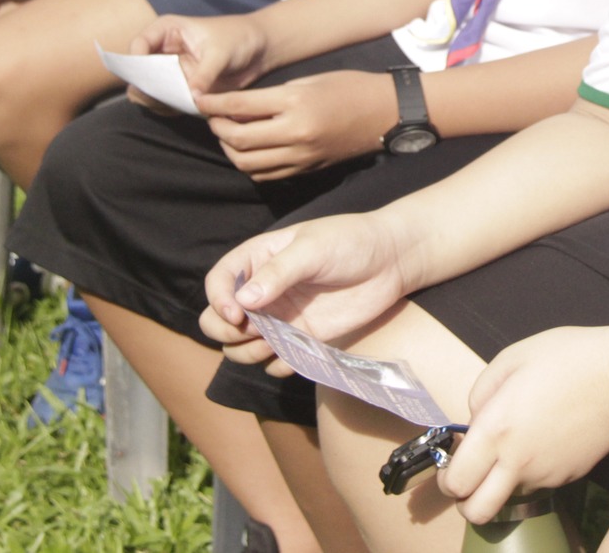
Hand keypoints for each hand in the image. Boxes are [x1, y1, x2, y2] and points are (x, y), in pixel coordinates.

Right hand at [134, 13, 275, 94]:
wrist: (258, 49)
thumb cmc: (239, 38)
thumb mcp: (222, 53)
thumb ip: (205, 74)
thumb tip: (192, 97)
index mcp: (167, 30)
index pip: (138, 46)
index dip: (137, 63)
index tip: (148, 80)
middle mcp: (162, 50)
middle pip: (138, 72)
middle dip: (146, 87)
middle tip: (164, 98)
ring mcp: (169, 71)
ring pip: (148, 91)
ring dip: (158, 101)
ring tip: (179, 104)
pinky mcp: (180, 88)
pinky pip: (164, 103)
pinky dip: (171, 108)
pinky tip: (188, 107)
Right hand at [199, 212, 413, 367]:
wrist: (390, 261)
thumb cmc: (350, 241)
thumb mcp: (313, 248)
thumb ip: (278, 273)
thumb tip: (243, 302)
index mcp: (257, 259)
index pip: (218, 282)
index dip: (218, 301)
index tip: (238, 315)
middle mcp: (262, 291)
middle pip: (218, 319)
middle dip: (225, 331)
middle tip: (253, 332)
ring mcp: (280, 317)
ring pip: (240, 346)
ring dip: (248, 352)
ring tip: (274, 344)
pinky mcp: (301, 339)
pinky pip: (274, 363)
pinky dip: (277, 365)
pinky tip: (296, 354)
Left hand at [201, 70, 397, 179]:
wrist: (385, 113)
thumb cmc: (349, 87)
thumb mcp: (309, 81)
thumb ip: (273, 97)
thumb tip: (238, 108)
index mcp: (296, 103)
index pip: (240, 106)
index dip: (213, 103)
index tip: (199, 99)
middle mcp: (296, 133)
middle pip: (238, 139)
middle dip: (217, 127)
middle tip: (212, 116)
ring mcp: (301, 156)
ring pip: (247, 162)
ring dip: (229, 149)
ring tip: (227, 133)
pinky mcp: (306, 170)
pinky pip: (266, 174)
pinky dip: (249, 164)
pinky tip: (248, 150)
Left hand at [439, 326, 608, 523]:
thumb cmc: (566, 358)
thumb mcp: (511, 358)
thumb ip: (481, 391)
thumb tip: (476, 417)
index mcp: (496, 430)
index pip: (457, 481)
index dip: (447, 480)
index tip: (452, 466)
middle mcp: (517, 460)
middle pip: (476, 512)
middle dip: (465, 501)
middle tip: (470, 479)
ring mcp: (545, 473)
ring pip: (509, 496)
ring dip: (502, 482)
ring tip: (516, 446)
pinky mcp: (568, 475)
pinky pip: (539, 482)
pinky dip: (532, 471)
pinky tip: (544, 440)